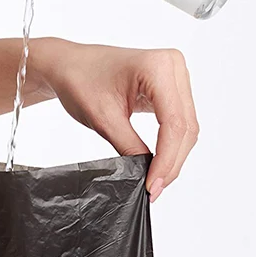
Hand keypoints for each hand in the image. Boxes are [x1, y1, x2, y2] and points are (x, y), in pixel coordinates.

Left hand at [30, 38, 199, 201]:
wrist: (70, 66)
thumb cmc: (80, 81)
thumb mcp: (104, 120)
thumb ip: (129, 147)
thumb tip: (148, 174)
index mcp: (158, 67)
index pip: (173, 123)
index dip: (166, 159)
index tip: (152, 185)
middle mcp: (173, 66)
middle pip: (185, 126)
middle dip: (171, 162)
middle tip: (153, 189)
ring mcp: (175, 75)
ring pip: (186, 127)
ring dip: (173, 157)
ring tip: (154, 181)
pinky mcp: (171, 87)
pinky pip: (179, 121)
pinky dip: (170, 145)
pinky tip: (158, 164)